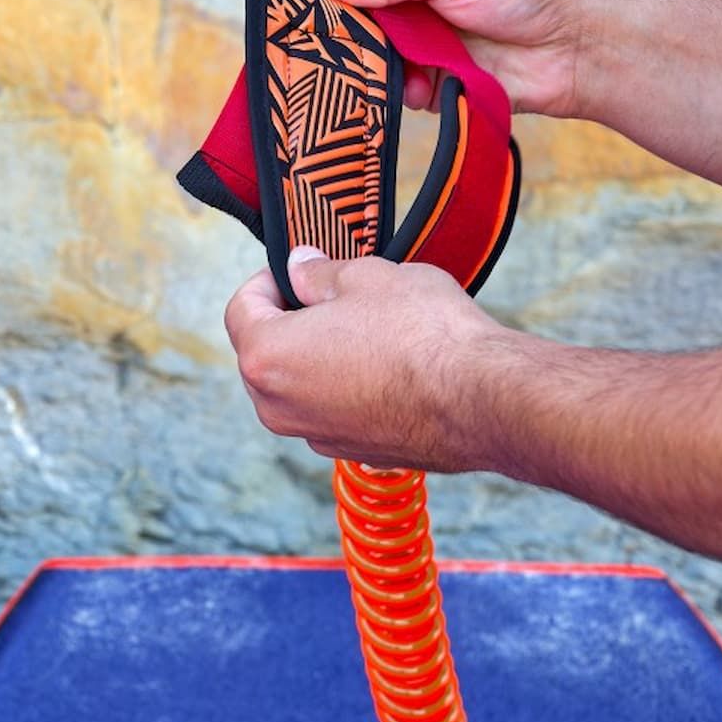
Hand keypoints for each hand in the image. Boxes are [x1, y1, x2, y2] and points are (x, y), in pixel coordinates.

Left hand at [223, 247, 501, 470]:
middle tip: (330, 295)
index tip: (295, 270)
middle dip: (288, 321)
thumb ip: (320, 274)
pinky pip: (332, 411)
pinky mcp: (354, 452)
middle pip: (263, 354)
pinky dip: (345, 388)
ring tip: (365, 329)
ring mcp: (317, 436)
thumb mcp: (368, 277)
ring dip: (317, 358)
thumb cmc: (424, 334)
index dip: (265, 280)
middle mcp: (280, 408)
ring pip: (298, 387)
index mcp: (268, 358)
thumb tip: (301, 268)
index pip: (240, 310)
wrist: (482, 398)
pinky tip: (386, 366)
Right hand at [305, 0, 607, 118]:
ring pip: (367, 47)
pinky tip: (426, 84)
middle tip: (352, 41)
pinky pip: (394, 81)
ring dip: (378, 60)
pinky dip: (404, 87)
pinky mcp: (428, 67)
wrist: (577, 43)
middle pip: (346, 2)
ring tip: (399, 64)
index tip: (309, 1)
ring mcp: (416, 23)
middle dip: (349, 25)